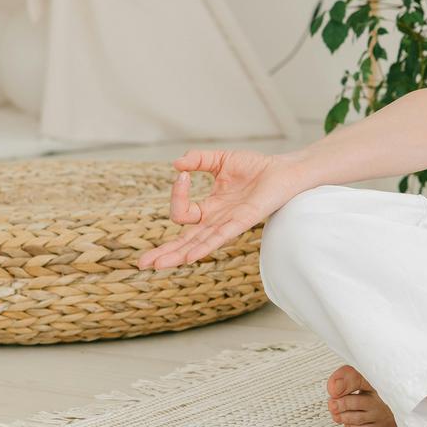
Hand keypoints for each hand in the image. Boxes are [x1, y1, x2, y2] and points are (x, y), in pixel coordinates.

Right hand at [136, 149, 308, 269]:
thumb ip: (198, 160)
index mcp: (210, 208)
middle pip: (185, 241)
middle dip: (164, 253)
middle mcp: (217, 221)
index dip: (177, 194)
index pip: (183, 212)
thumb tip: (176, 164)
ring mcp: (229, 224)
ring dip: (177, 254)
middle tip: (142, 264)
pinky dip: (204, 246)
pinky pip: (220, 237)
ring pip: (198, 244)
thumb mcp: (220, 160)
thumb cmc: (256, 167)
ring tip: (156, 266)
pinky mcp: (243, 222)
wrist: (284, 170)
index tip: (181, 174)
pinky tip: (190, 257)